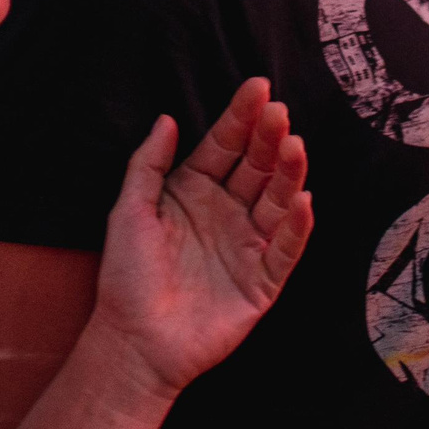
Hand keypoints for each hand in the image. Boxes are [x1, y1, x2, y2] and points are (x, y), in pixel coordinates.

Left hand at [88, 79, 313, 401]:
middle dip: (268, 138)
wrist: (133, 341)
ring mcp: (247, 245)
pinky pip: (285, 249)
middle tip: (279, 112)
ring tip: (294, 145)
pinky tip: (302, 200)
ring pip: (276, 200)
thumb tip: (168, 118)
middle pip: (255, 166)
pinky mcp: (262, 281)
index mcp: (195, 190)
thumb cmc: (126, 275)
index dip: (241, 116)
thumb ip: (148, 164)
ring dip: (288, 173)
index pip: (224, 145)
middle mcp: (226, 211)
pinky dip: (296, 226)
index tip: (258, 87)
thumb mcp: (129, 210)